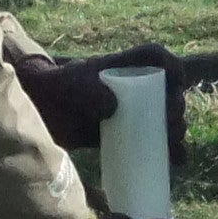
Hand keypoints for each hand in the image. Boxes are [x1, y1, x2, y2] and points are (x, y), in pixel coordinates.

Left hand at [12, 45, 187, 162]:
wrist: (38, 115)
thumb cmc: (55, 91)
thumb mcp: (71, 86)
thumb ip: (89, 91)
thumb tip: (113, 107)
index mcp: (121, 66)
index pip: (155, 58)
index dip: (172, 65)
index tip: (179, 81)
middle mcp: (130, 87)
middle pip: (165, 92)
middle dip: (176, 106)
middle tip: (172, 123)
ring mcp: (129, 112)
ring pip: (163, 117)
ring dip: (176, 129)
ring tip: (174, 143)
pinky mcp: (123, 134)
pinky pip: (152, 140)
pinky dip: (167, 150)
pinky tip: (177, 161)